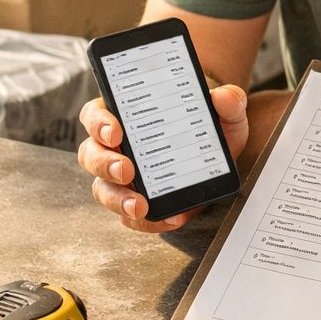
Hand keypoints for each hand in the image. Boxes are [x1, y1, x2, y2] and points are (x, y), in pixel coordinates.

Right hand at [76, 83, 248, 232]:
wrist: (219, 148)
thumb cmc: (209, 121)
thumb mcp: (224, 109)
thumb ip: (228, 100)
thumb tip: (224, 97)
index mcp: (123, 115)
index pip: (95, 115)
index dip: (99, 123)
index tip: (116, 132)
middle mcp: (116, 147)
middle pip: (91, 155)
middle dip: (105, 164)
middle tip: (127, 171)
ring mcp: (123, 177)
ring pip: (103, 189)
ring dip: (117, 199)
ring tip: (139, 206)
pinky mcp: (139, 201)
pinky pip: (130, 217)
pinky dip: (146, 222)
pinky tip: (169, 218)